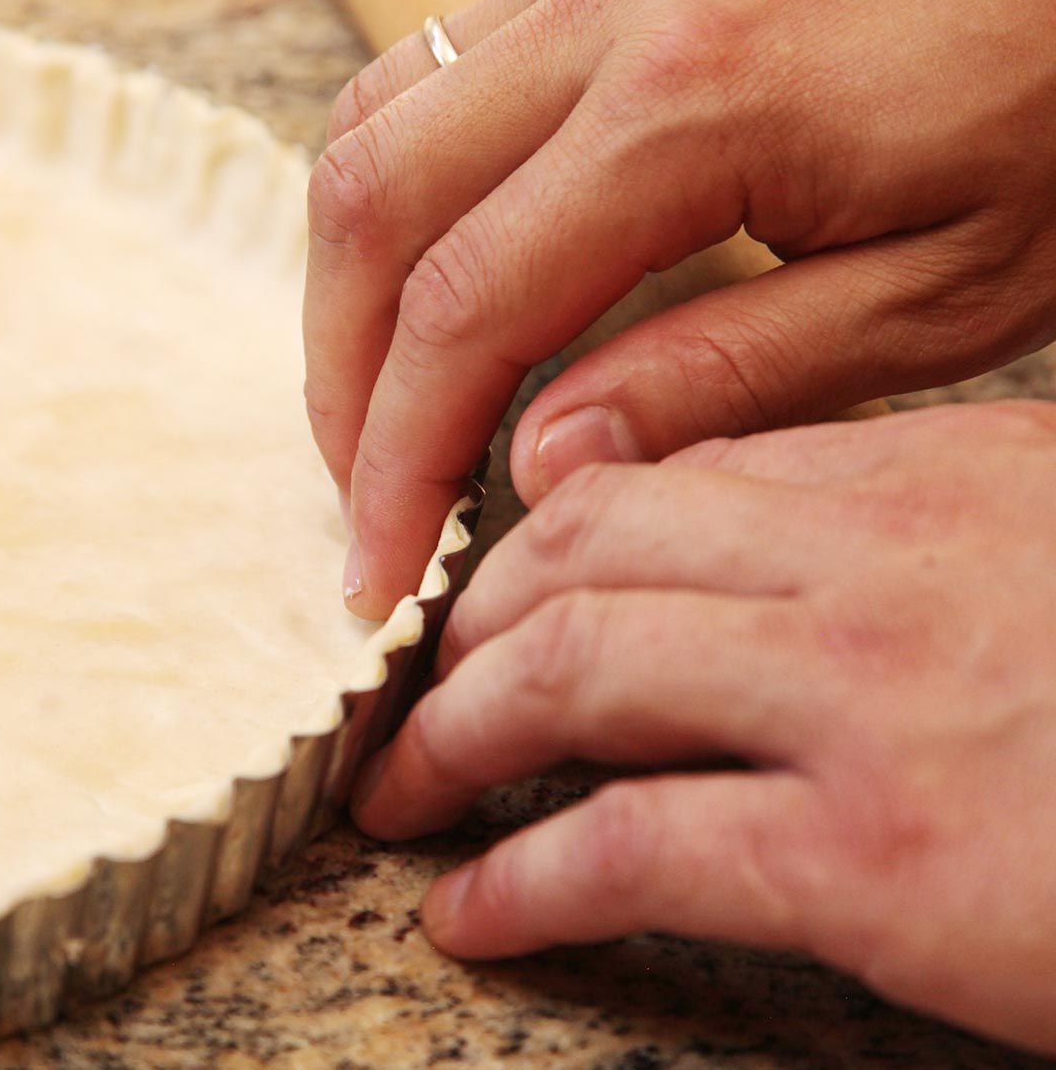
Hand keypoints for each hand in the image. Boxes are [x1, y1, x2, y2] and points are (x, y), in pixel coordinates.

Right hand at [304, 0, 1055, 618]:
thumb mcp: (941, 284)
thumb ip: (725, 375)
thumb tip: (548, 457)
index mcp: (690, 110)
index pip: (464, 311)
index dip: (397, 456)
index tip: (382, 564)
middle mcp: (607, 14)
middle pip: (372, 206)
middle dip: (339, 377)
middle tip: (365, 494)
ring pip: (375, 121)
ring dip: (350, 275)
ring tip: (377, 394)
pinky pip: (434, 66)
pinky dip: (399, 184)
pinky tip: (435, 262)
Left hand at [350, 401, 1055, 1053]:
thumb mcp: (1042, 542)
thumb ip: (912, 524)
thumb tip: (764, 549)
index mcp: (926, 480)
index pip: (665, 481)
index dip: (542, 540)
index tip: (489, 595)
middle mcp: (872, 564)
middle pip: (582, 555)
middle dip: (465, 626)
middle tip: (415, 688)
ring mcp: (862, 702)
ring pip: (569, 673)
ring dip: (453, 738)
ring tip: (400, 790)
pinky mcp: (873, 857)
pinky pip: (627, 846)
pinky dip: (523, 880)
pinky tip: (472, 912)